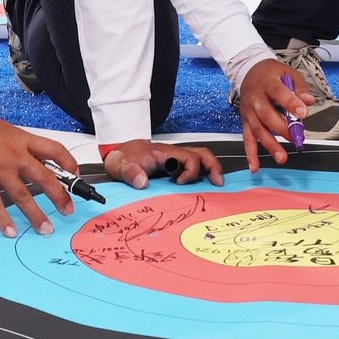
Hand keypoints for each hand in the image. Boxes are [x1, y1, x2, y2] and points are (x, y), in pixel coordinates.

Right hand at [0, 105, 75, 237]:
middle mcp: (15, 155)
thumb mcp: (6, 130)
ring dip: (36, 215)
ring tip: (45, 228)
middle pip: (46, 178)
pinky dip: (4, 220)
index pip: (55, 151)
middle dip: (60, 197)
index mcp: (23, 140)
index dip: (70, 164)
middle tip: (67, 210)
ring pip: (24, 196)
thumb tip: (29, 162)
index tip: (75, 175)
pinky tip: (10, 230)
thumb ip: (18, 147)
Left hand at [103, 140, 224, 187]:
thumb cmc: (123, 158)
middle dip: (214, 167)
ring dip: (211, 169)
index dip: (190, 171)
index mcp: (165, 153)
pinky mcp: (174, 166)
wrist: (119, 154)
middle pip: (202, 154)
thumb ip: (130, 173)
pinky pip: (194, 166)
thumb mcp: (121, 166)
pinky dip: (203, 174)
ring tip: (216, 184)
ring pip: (201, 158)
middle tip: (218, 183)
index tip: (180, 183)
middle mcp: (174, 154)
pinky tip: (203, 186)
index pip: (189, 157)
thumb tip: (142, 182)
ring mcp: (175, 159)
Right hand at [237, 58, 313, 172]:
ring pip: (258, 129)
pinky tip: (255, 166)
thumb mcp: (287, 72)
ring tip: (281, 157)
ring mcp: (249, 111)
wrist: (247, 70)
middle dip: (281, 128)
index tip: (303, 114)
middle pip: (266, 114)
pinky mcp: (245, 121)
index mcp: (267, 82)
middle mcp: (255, 98)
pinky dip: (250, 154)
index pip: (279, 93)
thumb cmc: (269, 73)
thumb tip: (309, 101)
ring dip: (269, 145)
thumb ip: (299, 86)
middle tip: (295, 138)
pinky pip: (247, 138)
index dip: (291, 103)